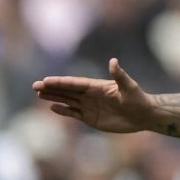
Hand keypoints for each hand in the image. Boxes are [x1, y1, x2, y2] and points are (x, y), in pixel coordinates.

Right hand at [32, 58, 152, 132]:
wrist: (144, 115)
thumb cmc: (138, 100)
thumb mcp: (129, 87)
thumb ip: (120, 75)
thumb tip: (113, 61)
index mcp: (97, 86)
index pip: (75, 83)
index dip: (60, 82)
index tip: (46, 80)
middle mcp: (91, 95)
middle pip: (67, 91)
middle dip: (51, 88)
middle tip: (35, 85)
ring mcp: (90, 106)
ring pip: (68, 100)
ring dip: (54, 97)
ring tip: (39, 93)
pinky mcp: (91, 118)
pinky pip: (74, 113)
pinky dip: (63, 110)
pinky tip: (53, 107)